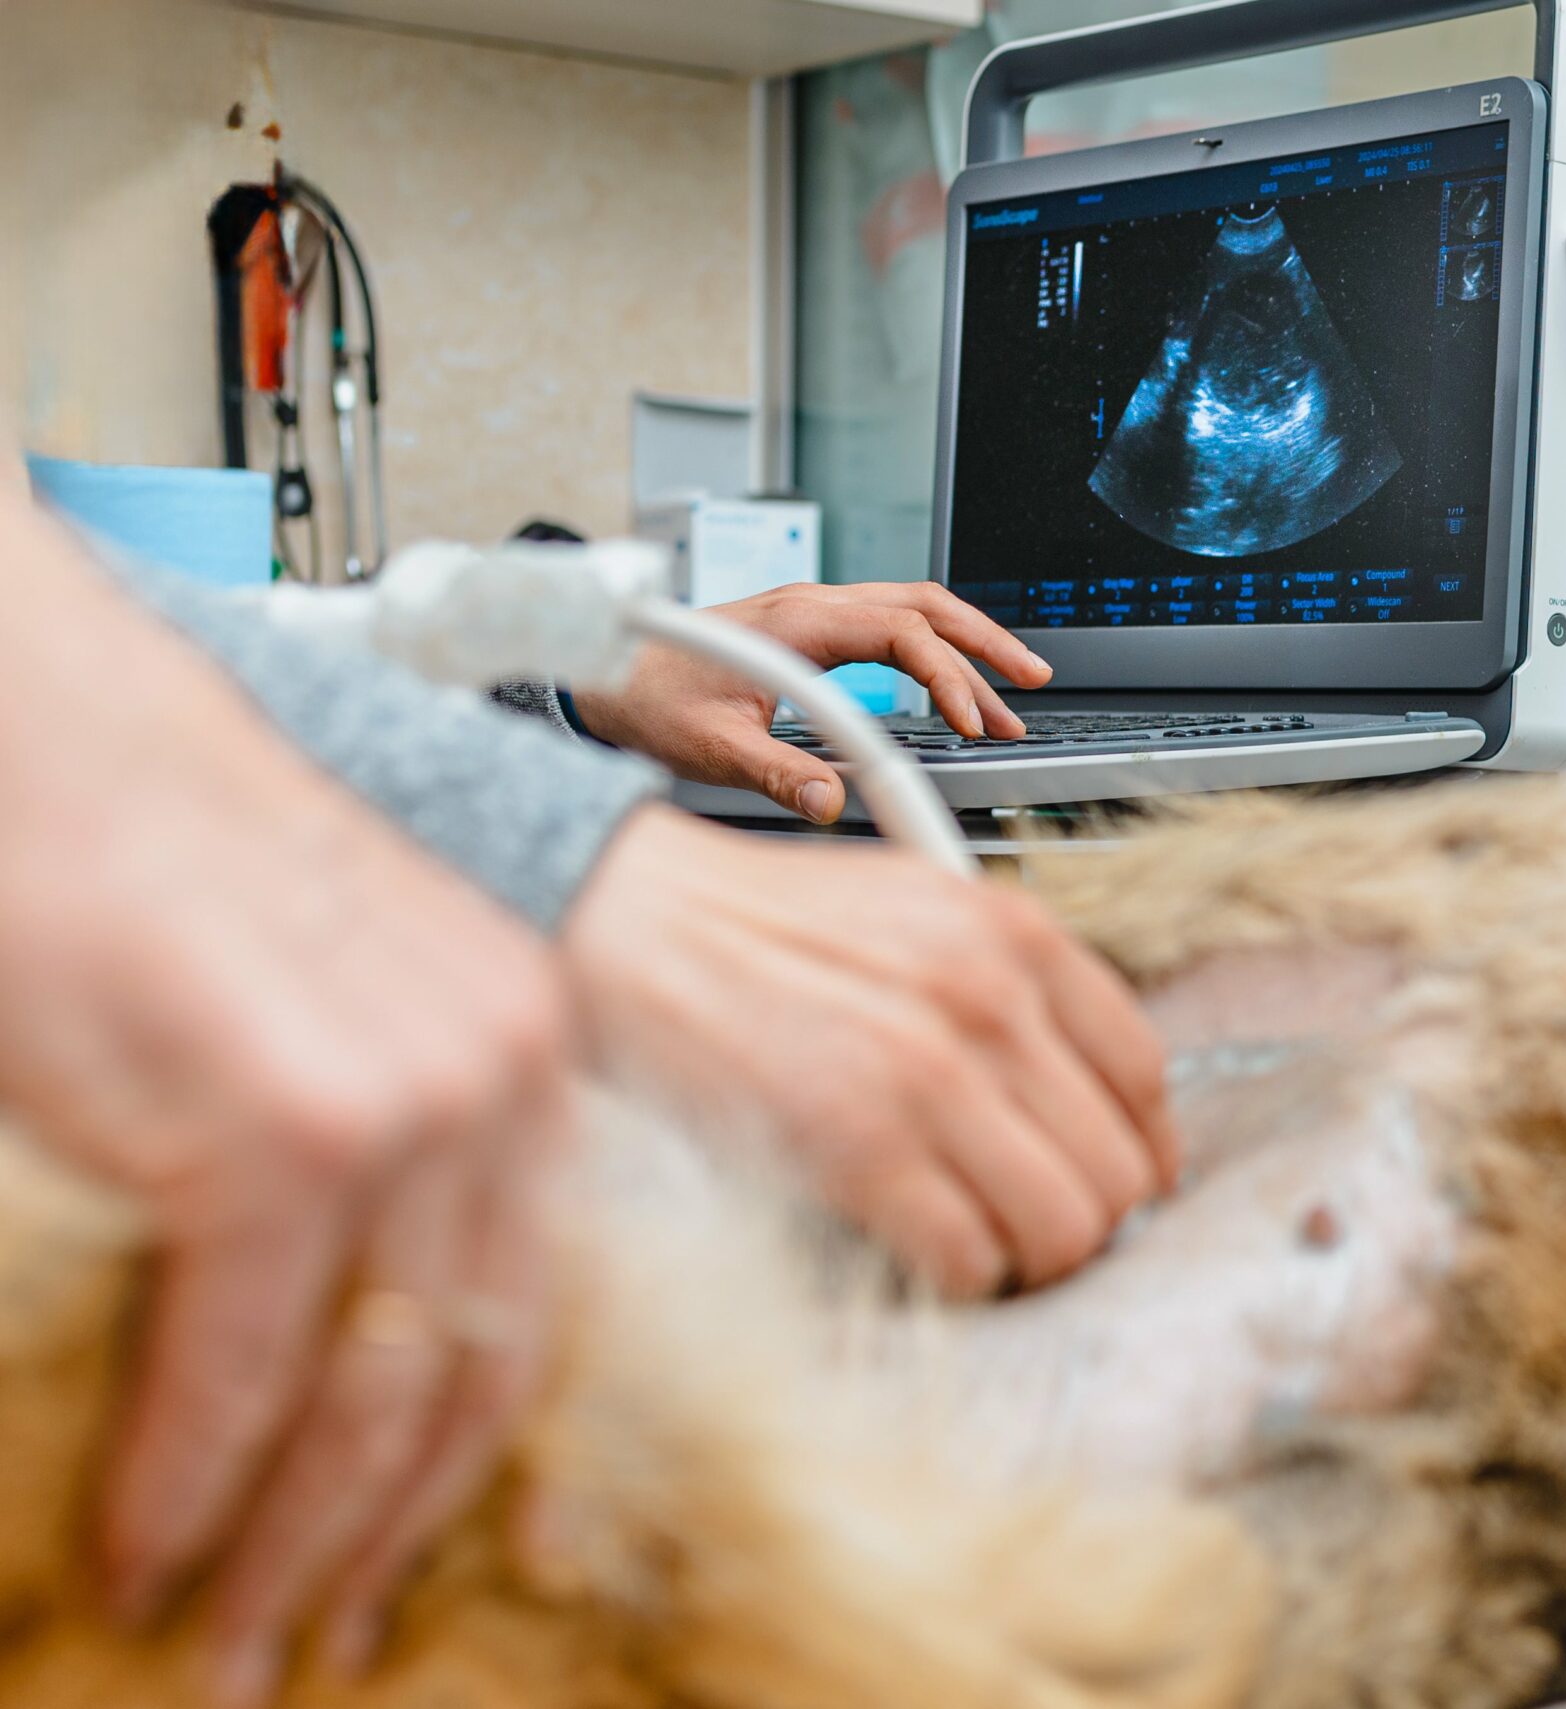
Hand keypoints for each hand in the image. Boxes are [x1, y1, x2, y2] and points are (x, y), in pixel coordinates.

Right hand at [0, 507, 571, 1703]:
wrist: (55, 741)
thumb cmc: (163, 876)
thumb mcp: (329, 1023)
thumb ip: (374, 1170)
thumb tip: (343, 1359)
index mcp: (525, 1056)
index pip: (539, 1303)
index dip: (469, 1464)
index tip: (406, 1565)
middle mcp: (501, 1079)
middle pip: (474, 1371)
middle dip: (381, 1538)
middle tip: (304, 1645)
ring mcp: (409, 1105)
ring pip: (375, 1394)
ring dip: (288, 1547)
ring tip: (221, 1642)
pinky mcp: (290, 1131)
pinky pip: (243, 1367)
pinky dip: (183, 1482)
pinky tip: (139, 1551)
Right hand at [561, 806, 1176, 1295]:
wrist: (630, 922)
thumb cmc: (759, 927)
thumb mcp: (918, 912)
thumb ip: (1008, 986)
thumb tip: (1080, 1096)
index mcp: (1016, 937)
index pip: (1143, 1074)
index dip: (1140, 1148)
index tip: (1121, 1182)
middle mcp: (991, 1002)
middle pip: (1116, 1168)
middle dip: (1084, 1217)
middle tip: (1032, 1228)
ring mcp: (930, 1076)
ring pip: (1063, 1227)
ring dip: (1028, 1259)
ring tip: (981, 1248)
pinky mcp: (859, 1146)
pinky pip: (970, 1260)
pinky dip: (959, 1279)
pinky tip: (921, 1255)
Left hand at [572, 581, 1052, 824]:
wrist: (598, 673)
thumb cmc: (645, 700)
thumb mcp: (709, 747)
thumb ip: (775, 774)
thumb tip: (834, 802)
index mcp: (797, 620)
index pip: (902, 632)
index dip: (949, 677)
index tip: (975, 724)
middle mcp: (811, 604)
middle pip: (924, 603)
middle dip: (986, 641)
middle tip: (1033, 682)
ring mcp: (812, 612)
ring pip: (911, 608)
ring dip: (966, 644)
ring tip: (1013, 692)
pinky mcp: (809, 629)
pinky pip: (889, 624)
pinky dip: (933, 650)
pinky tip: (951, 688)